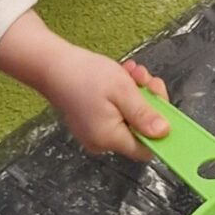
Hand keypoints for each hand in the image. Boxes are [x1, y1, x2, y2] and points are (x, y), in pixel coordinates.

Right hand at [0, 13, 167, 160]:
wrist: (51, 65)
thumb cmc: (84, 75)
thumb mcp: (122, 90)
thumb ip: (144, 114)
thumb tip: (164, 133)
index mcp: (109, 139)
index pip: (146, 149)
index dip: (159, 128)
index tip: (162, 102)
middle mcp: (101, 142)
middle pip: (139, 130)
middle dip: (147, 101)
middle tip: (145, 78)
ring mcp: (95, 133)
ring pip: (129, 118)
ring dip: (136, 94)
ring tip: (131, 72)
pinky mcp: (91, 122)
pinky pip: (116, 113)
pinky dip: (123, 96)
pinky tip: (122, 76)